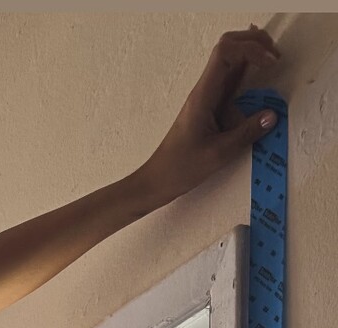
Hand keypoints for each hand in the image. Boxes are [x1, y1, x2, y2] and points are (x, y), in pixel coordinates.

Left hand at [137, 25, 281, 209]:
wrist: (158, 179)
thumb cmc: (181, 168)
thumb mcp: (218, 154)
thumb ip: (246, 134)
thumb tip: (272, 115)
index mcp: (204, 95)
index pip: (226, 52)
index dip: (251, 48)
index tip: (271, 63)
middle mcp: (205, 90)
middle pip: (228, 47)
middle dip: (254, 43)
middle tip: (275, 54)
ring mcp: (208, 96)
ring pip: (230, 61)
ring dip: (251, 53)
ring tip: (273, 57)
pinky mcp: (211, 106)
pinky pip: (230, 81)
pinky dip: (246, 71)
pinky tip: (259, 70)